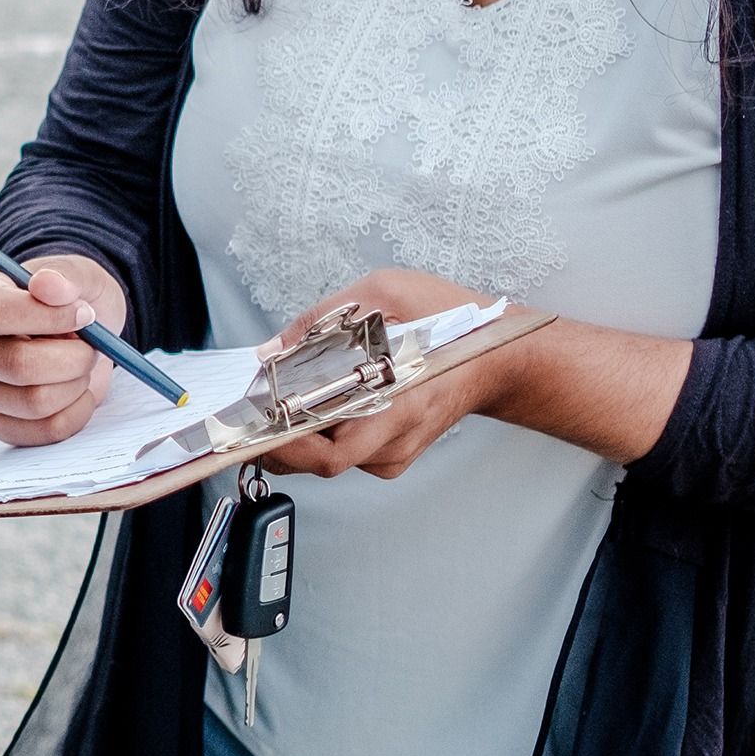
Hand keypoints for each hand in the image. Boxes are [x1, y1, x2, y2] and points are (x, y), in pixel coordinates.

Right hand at [0, 251, 130, 446]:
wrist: (73, 332)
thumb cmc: (70, 300)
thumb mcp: (77, 274)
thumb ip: (64, 274)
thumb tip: (47, 285)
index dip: (50, 318)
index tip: (85, 314)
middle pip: (17, 365)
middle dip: (72, 358)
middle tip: (92, 347)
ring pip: (34, 402)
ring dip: (76, 385)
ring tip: (81, 367)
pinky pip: (44, 431)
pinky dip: (77, 413)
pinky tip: (79, 392)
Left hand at [258, 268, 507, 482]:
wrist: (499, 353)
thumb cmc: (453, 322)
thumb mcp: (385, 293)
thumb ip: (323, 320)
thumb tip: (271, 351)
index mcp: (398, 407)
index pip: (328, 454)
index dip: (284, 443)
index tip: (254, 422)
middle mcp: (395, 440)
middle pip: (319, 462)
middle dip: (281, 437)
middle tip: (257, 409)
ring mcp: (394, 451)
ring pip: (329, 456)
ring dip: (300, 430)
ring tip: (287, 397)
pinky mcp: (392, 451)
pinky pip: (344, 449)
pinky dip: (322, 428)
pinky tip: (320, 401)